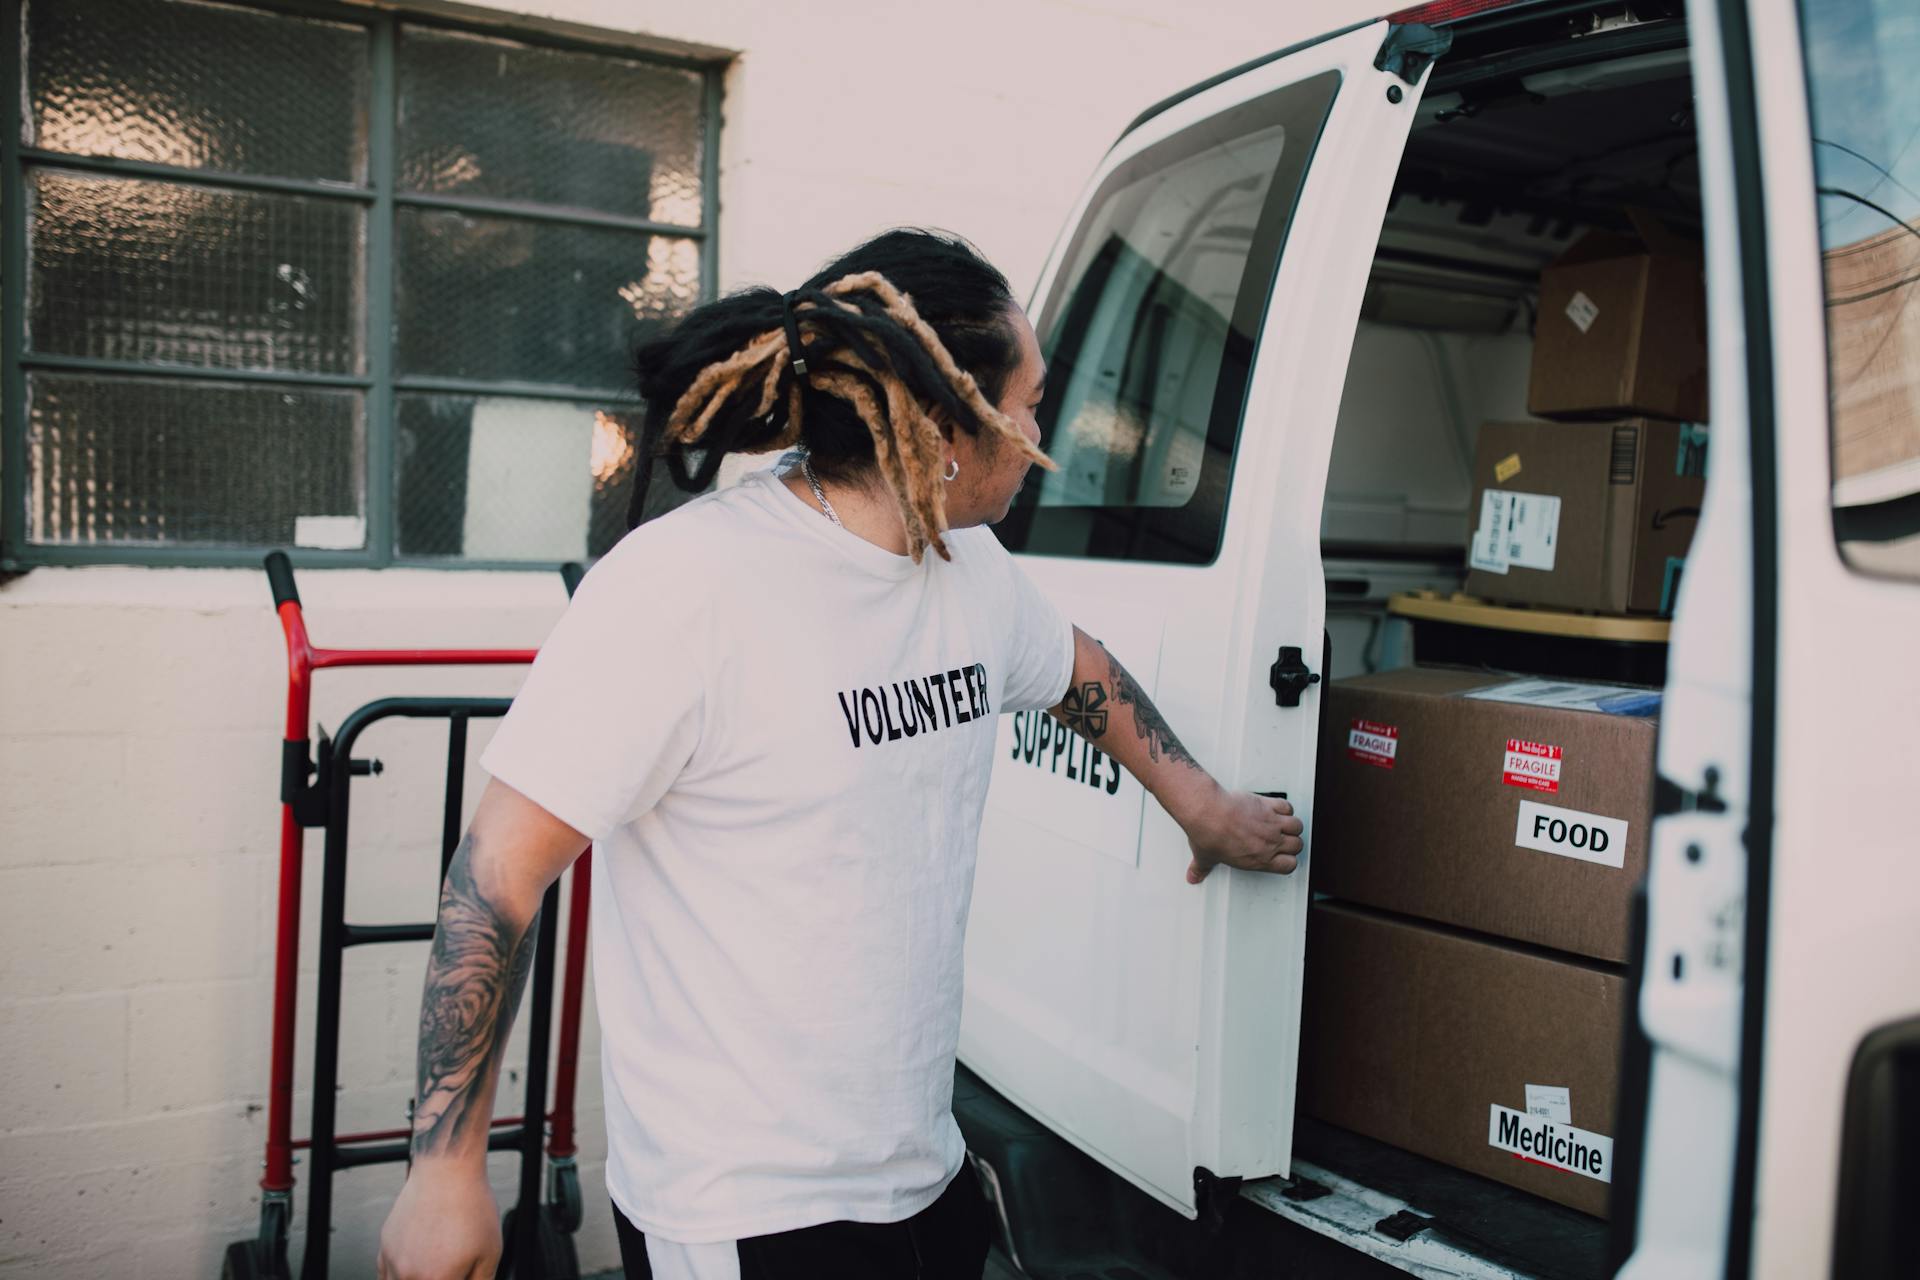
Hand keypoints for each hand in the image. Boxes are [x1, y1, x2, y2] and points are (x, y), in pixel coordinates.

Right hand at [377, 1163, 499, 1279]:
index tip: (462, 1275)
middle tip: (451, 1269)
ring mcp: (393, 1262)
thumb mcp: (490, 1251)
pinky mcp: (385, 1248)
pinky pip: (386, 1275)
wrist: (447, 1171)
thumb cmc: (471, 1207)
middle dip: (439, 1279)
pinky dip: (399, 1277)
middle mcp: (410, 1276)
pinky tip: (416, 1268)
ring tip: (435, 1266)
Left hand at [1180, 788, 1304, 883]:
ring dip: (1291, 825)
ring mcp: (1271, 823)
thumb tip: (1194, 875)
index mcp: (1259, 859)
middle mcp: (1269, 842)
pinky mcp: (1267, 805)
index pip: (1289, 865)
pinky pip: (1287, 806)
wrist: (1208, 813)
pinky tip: (1276, 808)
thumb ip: (1202, 869)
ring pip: (1297, 826)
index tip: (1282, 857)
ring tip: (1282, 824)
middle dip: (1291, 842)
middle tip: (1282, 839)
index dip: (1288, 861)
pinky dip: (1284, 806)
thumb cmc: (1209, 834)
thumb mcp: (1205, 857)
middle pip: (1297, 845)